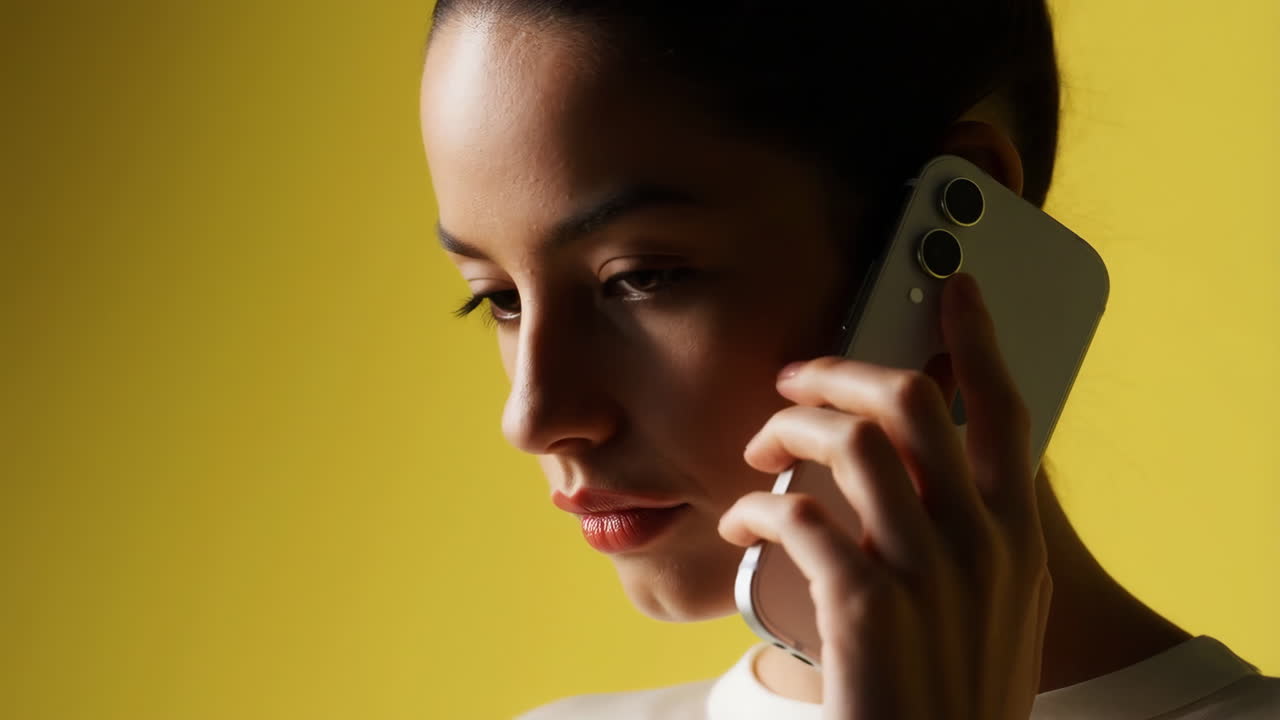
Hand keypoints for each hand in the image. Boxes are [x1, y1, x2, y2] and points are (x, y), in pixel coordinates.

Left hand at [718, 273, 1051, 719]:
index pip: (1006, 413)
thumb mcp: (993, 613)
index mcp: (1017, 541)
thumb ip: (970, 538)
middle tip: (792, 378)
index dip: (978, 341)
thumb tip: (915, 470)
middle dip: (838, 370)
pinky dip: (753, 508)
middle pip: (910, 403)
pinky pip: (795, 515)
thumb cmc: (952, 700)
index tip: (955, 287)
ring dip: (786, 431)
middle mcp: (981, 545)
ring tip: (755, 454)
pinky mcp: (864, 607)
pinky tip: (737, 525)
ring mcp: (926, 574)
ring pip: (847, 442)